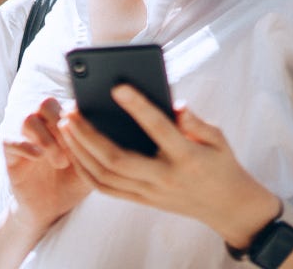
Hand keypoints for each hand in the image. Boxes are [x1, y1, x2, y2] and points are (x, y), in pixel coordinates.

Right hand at [2, 97, 93, 229]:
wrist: (49, 209)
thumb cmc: (72, 183)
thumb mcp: (91, 165)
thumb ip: (98, 146)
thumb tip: (112, 131)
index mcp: (61, 121)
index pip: (67, 103)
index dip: (78, 116)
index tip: (90, 135)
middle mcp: (41, 123)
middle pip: (46, 103)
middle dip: (62, 125)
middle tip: (74, 149)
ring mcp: (23, 136)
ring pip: (28, 118)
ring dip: (47, 139)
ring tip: (60, 162)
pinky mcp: (9, 152)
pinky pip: (11, 140)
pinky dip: (27, 147)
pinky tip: (40, 159)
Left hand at [58, 84, 279, 247]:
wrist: (227, 207)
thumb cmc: (220, 163)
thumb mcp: (218, 138)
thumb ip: (196, 122)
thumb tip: (176, 105)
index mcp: (187, 157)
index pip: (159, 129)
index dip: (138, 107)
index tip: (117, 86)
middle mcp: (164, 178)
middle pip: (117, 159)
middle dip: (88, 135)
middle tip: (70, 110)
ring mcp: (150, 193)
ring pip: (105, 176)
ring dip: (80, 150)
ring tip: (65, 126)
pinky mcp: (141, 201)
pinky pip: (105, 189)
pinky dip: (85, 170)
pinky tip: (73, 150)